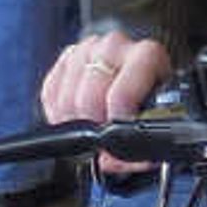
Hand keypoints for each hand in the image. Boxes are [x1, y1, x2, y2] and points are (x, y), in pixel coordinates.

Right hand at [37, 29, 175, 175]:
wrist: (143, 83)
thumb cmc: (151, 102)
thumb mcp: (157, 120)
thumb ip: (140, 145)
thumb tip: (111, 160)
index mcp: (146, 56)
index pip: (121, 94)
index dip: (115, 121)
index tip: (116, 136)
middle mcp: (115, 46)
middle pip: (88, 97)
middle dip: (93, 125)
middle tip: (102, 137)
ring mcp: (87, 49)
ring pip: (66, 97)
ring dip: (74, 121)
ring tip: (91, 128)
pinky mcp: (65, 57)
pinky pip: (49, 92)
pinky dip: (58, 113)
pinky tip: (76, 116)